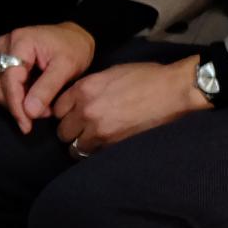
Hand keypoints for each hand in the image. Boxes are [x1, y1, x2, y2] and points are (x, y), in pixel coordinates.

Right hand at [0, 23, 95, 133]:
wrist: (73, 37)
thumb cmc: (73, 48)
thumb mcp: (66, 67)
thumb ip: (47, 89)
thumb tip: (29, 112)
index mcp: (19, 42)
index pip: (10, 80)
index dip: (17, 106)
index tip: (26, 126)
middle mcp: (4, 46)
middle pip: (3, 88)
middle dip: (21, 106)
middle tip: (46, 113)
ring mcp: (1, 54)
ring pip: (3, 90)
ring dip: (21, 104)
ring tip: (45, 106)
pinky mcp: (3, 62)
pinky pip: (6, 87)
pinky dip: (21, 98)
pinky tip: (38, 100)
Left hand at [53, 57, 207, 153]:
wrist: (171, 90)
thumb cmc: (145, 77)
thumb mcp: (109, 73)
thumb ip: (89, 87)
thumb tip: (78, 99)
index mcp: (84, 88)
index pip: (56, 109)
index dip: (64, 113)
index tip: (71, 115)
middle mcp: (86, 110)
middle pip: (62, 131)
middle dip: (70, 131)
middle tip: (81, 130)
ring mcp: (99, 129)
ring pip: (75, 147)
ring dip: (81, 145)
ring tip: (92, 140)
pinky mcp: (113, 143)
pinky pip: (93, 154)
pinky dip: (95, 152)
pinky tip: (104, 145)